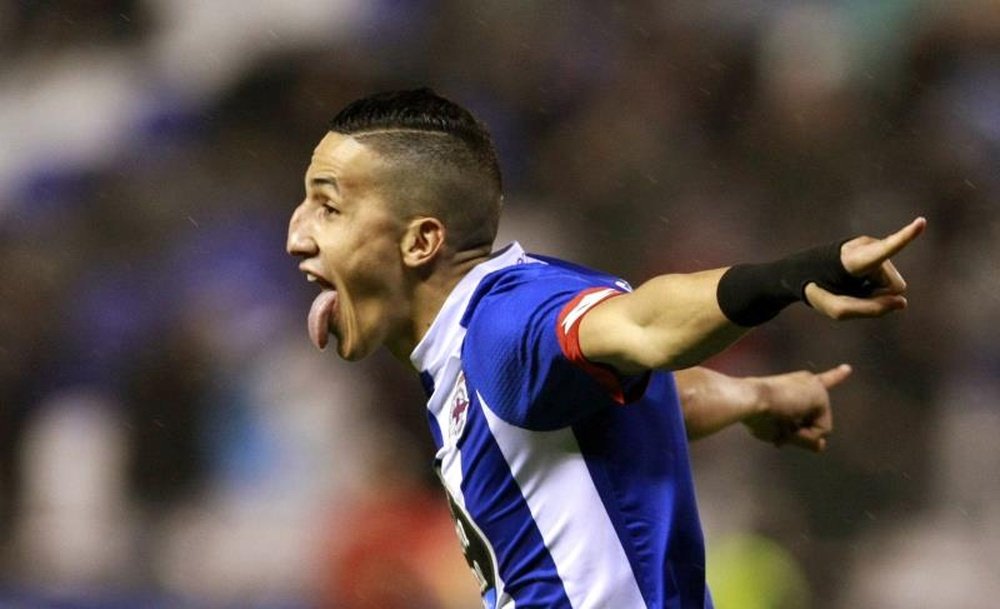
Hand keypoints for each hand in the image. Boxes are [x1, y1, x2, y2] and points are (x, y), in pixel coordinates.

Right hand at [742, 364, 851, 451]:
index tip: (848, 368)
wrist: (750, 401)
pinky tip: (789, 421)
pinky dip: (804, 435)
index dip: (835, 376)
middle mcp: (808, 383)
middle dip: (796, 434)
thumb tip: (821, 446)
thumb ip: (802, 438)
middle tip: (775, 425)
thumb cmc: (755, 414)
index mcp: (795, 386)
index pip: (820, 383)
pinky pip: (820, 431)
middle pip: (812, 424)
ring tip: (778, 421)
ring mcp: (816, 388)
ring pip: (816, 431)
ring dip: (798, 436)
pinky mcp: (821, 395)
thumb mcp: (778, 432)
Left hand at [805, 217, 925, 318]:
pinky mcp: (876, 250)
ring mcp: (873, 247)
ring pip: (892, 284)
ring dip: (874, 290)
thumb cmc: (820, 291)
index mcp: (855, 258)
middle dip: (878, 295)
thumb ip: (871, 309)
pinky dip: (873, 286)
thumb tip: (902, 302)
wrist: (805, 273)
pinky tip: (856, 280)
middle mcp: (867, 247)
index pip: (884, 249)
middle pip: (894, 285)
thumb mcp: (838, 310)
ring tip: (851, 284)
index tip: (921, 221)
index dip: (904, 237)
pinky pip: (887, 280)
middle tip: (850, 291)